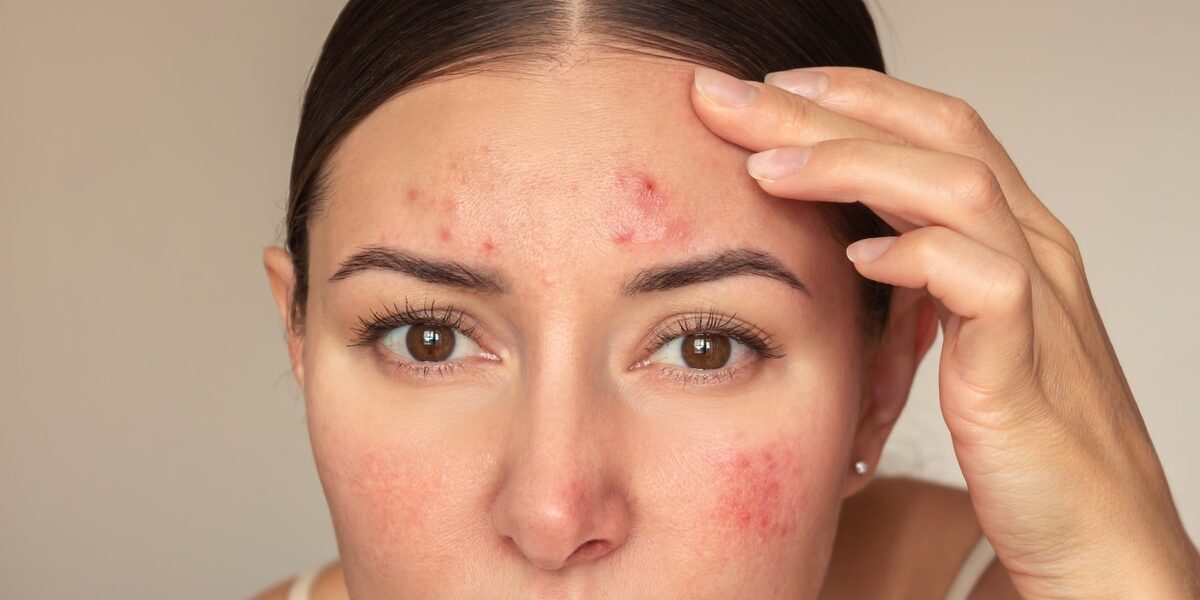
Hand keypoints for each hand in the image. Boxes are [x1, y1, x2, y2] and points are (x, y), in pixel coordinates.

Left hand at [688, 65, 1199, 597]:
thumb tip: (846, 249)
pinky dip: (918, 258)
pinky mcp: (1028, 369)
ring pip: (957, 187)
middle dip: (824, 109)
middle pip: (935, 135)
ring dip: (853, 166)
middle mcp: (1034, 249)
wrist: (1097, 534)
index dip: (854, 97)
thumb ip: (918, 285)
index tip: (766, 90)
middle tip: (730, 97)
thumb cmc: (1023, 442)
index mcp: (1012, 236)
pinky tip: (857, 259)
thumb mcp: (959, 341)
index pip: (936, 127)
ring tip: (764, 166)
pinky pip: (986, 284)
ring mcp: (1040, 302)